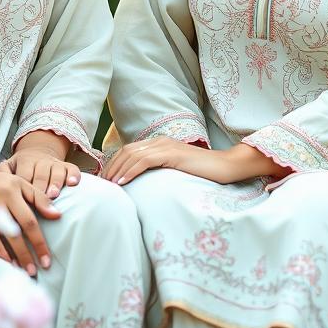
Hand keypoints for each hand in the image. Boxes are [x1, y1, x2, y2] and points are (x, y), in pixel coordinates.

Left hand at [0, 129, 80, 199]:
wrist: (36, 153)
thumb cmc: (20, 167)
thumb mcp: (8, 165)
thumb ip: (2, 172)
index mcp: (24, 160)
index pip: (24, 175)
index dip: (24, 186)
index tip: (23, 200)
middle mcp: (40, 160)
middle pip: (40, 174)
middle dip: (41, 187)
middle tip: (40, 198)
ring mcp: (54, 162)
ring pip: (56, 171)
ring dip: (55, 183)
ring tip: (54, 194)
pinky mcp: (66, 165)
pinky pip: (72, 169)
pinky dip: (73, 176)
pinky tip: (73, 184)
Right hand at [0, 156, 59, 276]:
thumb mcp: (17, 183)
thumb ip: (37, 197)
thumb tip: (57, 215)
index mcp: (14, 189)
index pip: (31, 220)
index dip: (40, 242)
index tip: (47, 259)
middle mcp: (1, 198)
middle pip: (19, 231)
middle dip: (29, 253)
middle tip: (38, 270)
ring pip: (3, 237)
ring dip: (15, 257)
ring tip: (24, 271)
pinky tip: (6, 262)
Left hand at [104, 138, 287, 185]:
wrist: (226, 167)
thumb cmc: (203, 173)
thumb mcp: (175, 172)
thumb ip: (160, 173)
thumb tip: (141, 187)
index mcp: (159, 144)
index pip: (128, 151)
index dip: (113, 164)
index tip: (104, 181)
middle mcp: (159, 141)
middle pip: (126, 151)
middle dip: (110, 167)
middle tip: (101, 185)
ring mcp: (166, 145)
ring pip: (132, 154)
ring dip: (117, 169)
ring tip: (108, 185)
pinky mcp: (172, 153)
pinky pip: (145, 160)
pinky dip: (130, 170)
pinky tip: (122, 182)